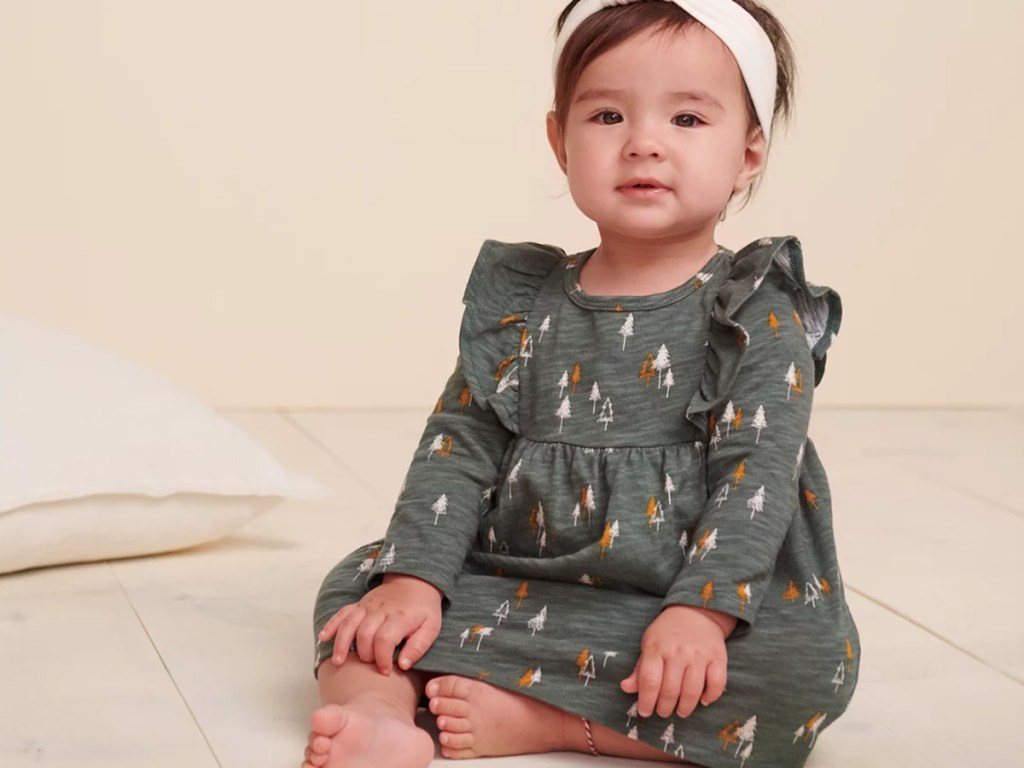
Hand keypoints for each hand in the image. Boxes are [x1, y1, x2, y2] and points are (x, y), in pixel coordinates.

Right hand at [318, 574, 442, 674]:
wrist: (415, 581)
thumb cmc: (423, 608)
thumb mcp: (431, 627)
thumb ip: (419, 646)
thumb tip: (402, 665)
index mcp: (399, 617)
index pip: (384, 639)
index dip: (382, 659)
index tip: (385, 671)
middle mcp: (380, 610)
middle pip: (364, 634)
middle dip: (364, 654)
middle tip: (369, 666)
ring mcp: (367, 606)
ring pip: (349, 624)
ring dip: (341, 643)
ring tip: (338, 662)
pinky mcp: (359, 604)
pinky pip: (342, 613)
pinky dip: (331, 625)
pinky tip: (324, 638)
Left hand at [620, 605, 734, 718]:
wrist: (696, 611)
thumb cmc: (668, 632)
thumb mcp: (649, 644)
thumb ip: (639, 669)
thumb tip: (626, 688)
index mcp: (656, 648)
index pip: (649, 681)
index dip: (646, 701)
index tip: (645, 712)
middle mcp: (677, 652)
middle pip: (670, 690)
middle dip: (664, 708)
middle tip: (663, 712)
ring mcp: (699, 655)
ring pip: (692, 691)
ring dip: (685, 707)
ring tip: (680, 711)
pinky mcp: (718, 657)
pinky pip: (717, 683)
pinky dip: (710, 696)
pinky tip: (703, 701)